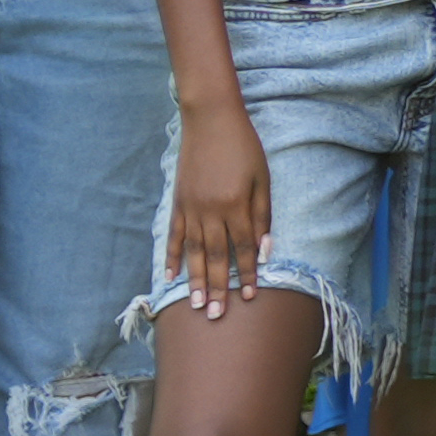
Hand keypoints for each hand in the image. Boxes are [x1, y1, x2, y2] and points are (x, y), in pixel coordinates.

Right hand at [165, 98, 276, 314]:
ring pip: (192, 251)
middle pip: (215, 256)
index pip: (244, 248)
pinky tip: (169, 276)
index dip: (248, 273)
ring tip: (195, 305)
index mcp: (236, 205)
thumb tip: (266, 250)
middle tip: (217, 316)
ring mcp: (190, 208)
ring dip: (194, 280)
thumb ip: (263, 215)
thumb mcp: (262, 179)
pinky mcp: (177, 202)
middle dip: (218, 288)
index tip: (250, 297)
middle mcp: (211, 211)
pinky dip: (171, 257)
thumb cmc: (244, 147)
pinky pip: (174, 235)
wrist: (210, 120)